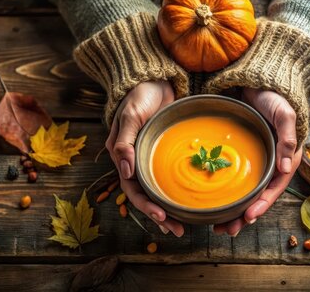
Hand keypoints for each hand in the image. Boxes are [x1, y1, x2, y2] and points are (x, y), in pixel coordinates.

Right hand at [106, 81, 184, 236]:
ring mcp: (150, 157)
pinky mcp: (164, 152)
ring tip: (182, 226)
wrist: (155, 79)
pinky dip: (176, 191)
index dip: (145, 204)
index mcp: (122, 155)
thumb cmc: (139, 95)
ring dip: (168, 209)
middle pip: (145, 195)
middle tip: (177, 230)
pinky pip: (168, 177)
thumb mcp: (131, 115)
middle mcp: (135, 161)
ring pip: (158, 190)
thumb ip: (125, 142)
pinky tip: (187, 203)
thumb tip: (124, 170)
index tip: (161, 216)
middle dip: (159, 214)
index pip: (132, 188)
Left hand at [213, 88, 301, 235]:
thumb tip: (287, 167)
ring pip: (245, 190)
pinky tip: (212, 200)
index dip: (263, 204)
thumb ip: (288, 137)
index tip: (248, 217)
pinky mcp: (241, 153)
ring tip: (217, 225)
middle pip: (258, 195)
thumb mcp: (285, 114)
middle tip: (226, 230)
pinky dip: (225, 191)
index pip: (275, 187)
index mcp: (286, 158)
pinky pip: (234, 176)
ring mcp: (256, 159)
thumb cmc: (276, 96)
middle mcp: (271, 162)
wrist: (258, 80)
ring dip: (233, 209)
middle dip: (244, 215)